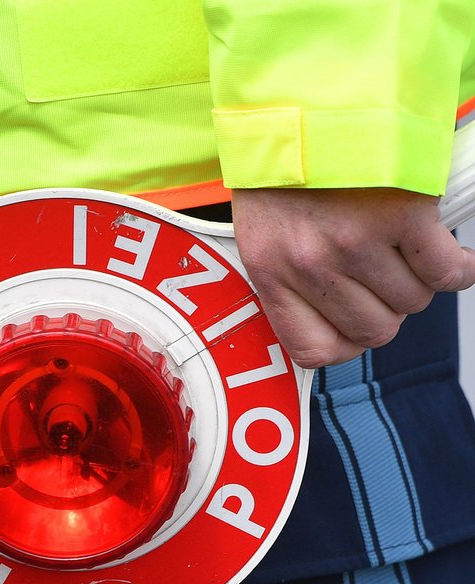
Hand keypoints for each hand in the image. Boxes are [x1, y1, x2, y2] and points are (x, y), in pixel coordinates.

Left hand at [231, 187, 474, 367]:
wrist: (309, 99)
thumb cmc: (284, 167)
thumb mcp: (263, 233)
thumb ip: (286, 281)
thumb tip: (326, 325)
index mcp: (272, 275)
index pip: (316, 350)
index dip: (345, 344)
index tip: (355, 325)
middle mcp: (312, 266)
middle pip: (374, 329)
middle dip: (387, 311)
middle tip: (386, 282)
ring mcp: (357, 243)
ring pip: (411, 302)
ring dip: (419, 285)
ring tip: (410, 257)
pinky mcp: (403, 215)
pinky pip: (446, 271)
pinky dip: (458, 271)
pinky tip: (453, 259)